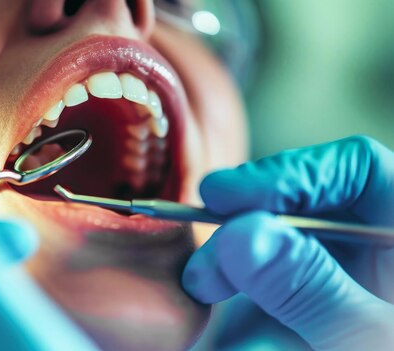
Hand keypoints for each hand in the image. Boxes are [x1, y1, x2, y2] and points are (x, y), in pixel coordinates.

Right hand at [182, 136, 393, 349]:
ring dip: (239, 288)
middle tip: (203, 275)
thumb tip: (242, 235)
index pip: (353, 169)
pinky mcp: (315, 317)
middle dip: (243, 238)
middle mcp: (378, 254)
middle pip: (302, 213)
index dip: (285, 173)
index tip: (220, 196)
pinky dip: (250, 327)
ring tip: (206, 308)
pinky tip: (232, 343)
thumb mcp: (371, 341)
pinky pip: (274, 310)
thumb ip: (312, 289)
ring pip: (278, 264)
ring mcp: (344, 287)